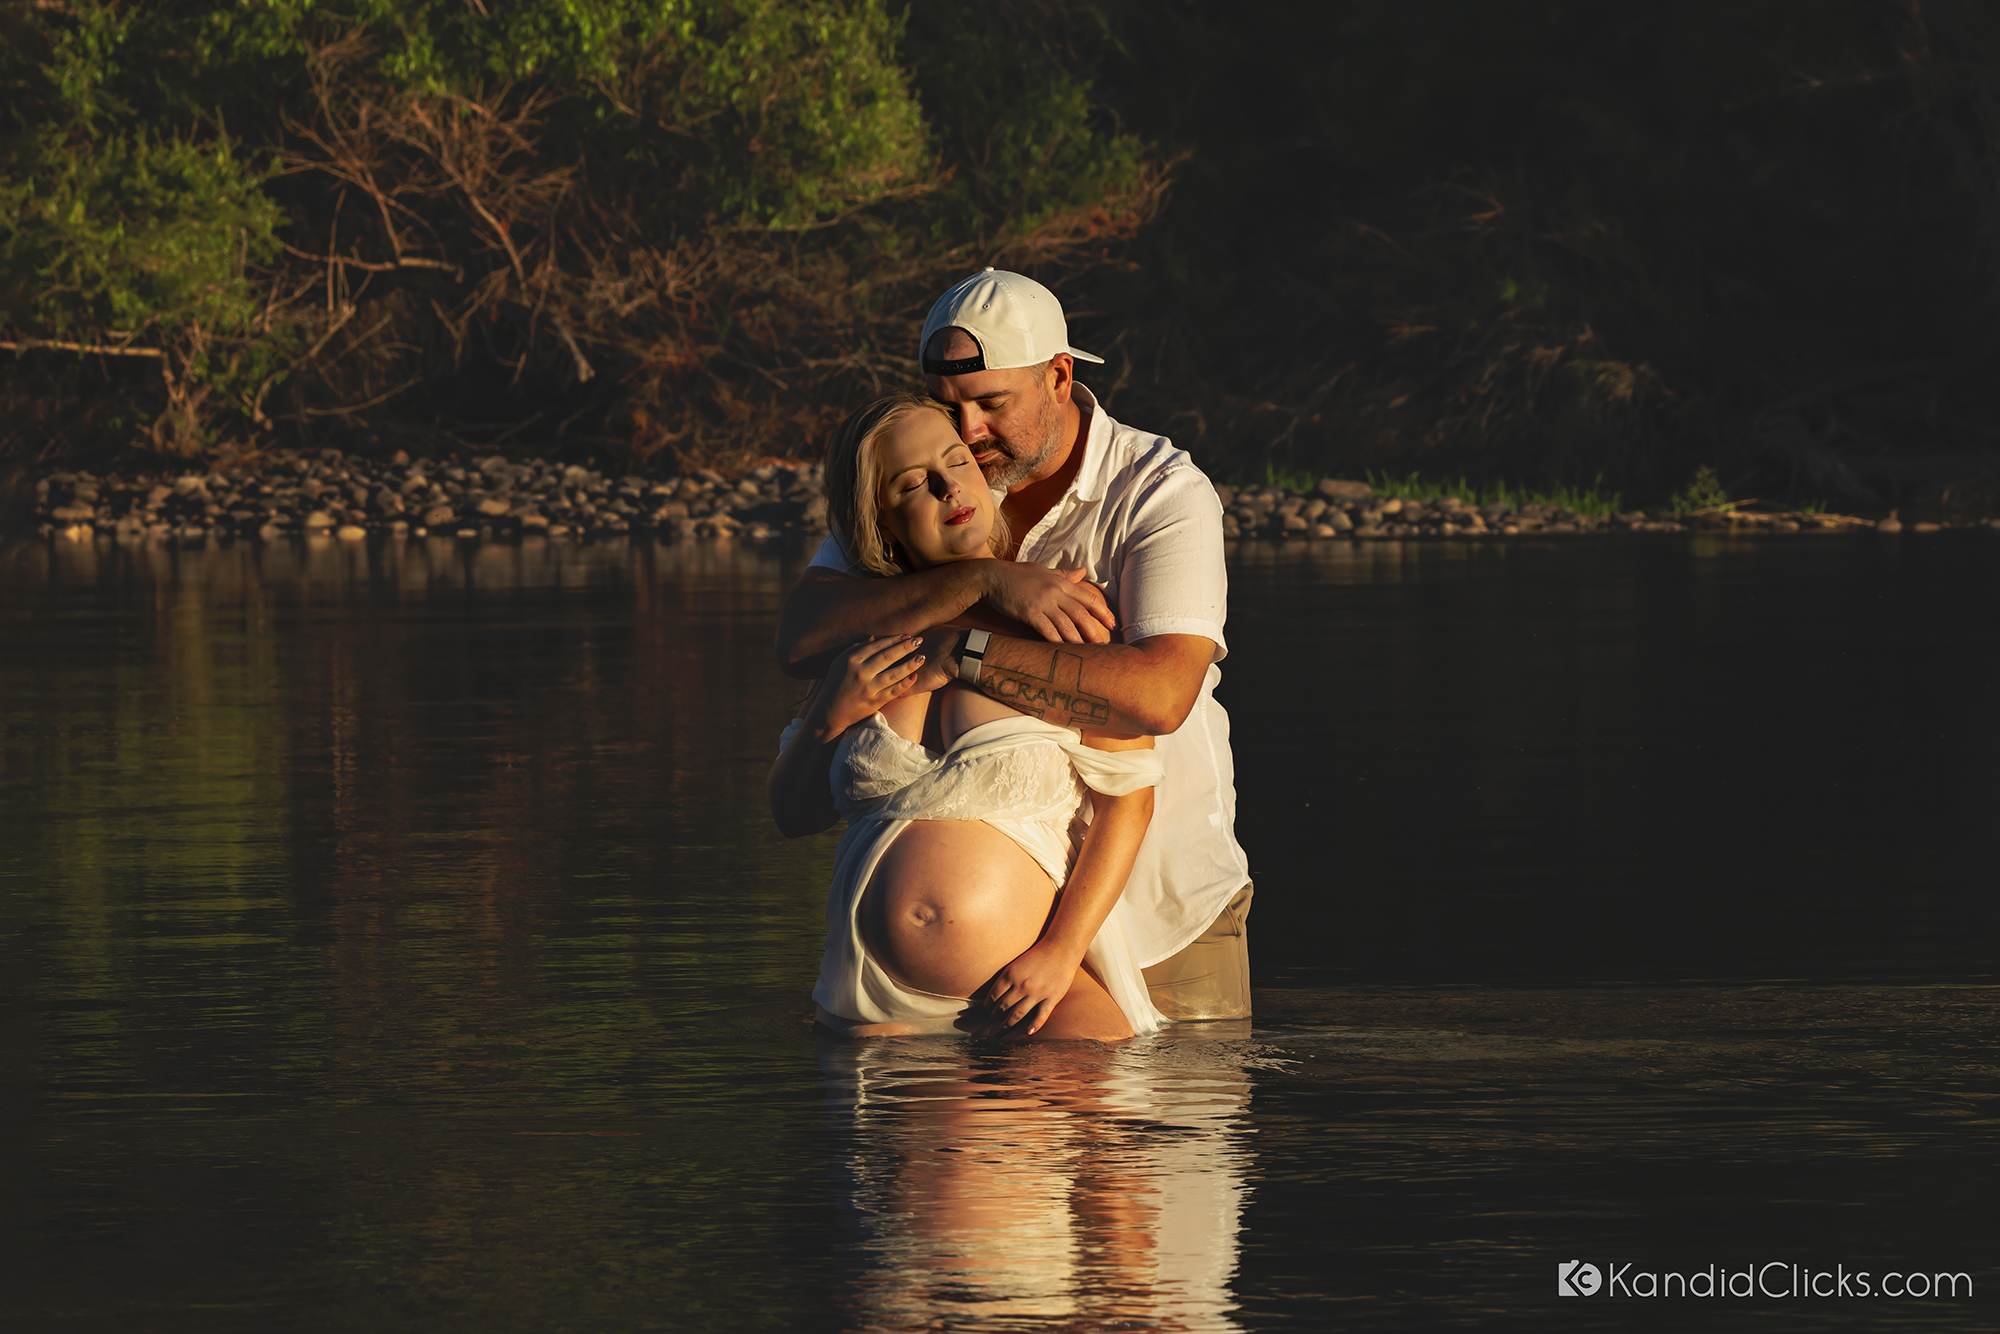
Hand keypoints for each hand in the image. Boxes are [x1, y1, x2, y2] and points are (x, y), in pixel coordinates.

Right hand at [814, 636, 925, 736]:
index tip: (907, 635)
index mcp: (852, 660)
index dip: (894, 639)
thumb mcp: (839, 663)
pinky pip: (893, 691)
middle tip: (920, 640)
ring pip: (894, 673)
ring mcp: (868, 688)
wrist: (829, 712)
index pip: (877, 646)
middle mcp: (860, 673)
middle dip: (906, 647)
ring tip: (922, 657)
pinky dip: (905, 684)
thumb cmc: (834, 685)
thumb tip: (873, 637)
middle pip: (888, 656)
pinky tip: (915, 677)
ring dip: (910, 664)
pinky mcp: (874, 702)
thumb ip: (855, 649)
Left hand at [964, 940, 1083, 1037]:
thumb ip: (1007, 977)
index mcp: (1010, 974)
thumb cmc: (1038, 954)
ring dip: (1007, 1024)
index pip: (994, 995)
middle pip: (1004, 1006)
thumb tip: (996, 992)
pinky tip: (1028, 1032)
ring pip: (1018, 1014)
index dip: (988, 1005)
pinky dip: (1034, 1025)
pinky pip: (1041, 1015)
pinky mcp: (1051, 998)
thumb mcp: (1016, 963)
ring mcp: (1036, 993)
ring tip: (1002, 1029)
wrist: (1061, 948)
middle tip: (992, 1021)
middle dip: (995, 1015)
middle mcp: (1021, 985)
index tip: (986, 1009)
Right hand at [981, 563, 1115, 643]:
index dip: (1103, 612)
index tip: (1113, 624)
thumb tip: (1082, 571)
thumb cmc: (1018, 574)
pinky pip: (1047, 630)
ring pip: (1067, 625)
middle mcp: (1055, 592)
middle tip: (1104, 645)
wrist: (993, 576)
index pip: (1088, 598)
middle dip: (1094, 631)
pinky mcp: (1029, 613)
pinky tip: (1064, 652)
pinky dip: (1057, 642)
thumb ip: (1064, 574)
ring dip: (1078, 640)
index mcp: (1061, 582)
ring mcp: (1043, 603)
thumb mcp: (1044, 570)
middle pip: (1081, 614)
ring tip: (1088, 653)